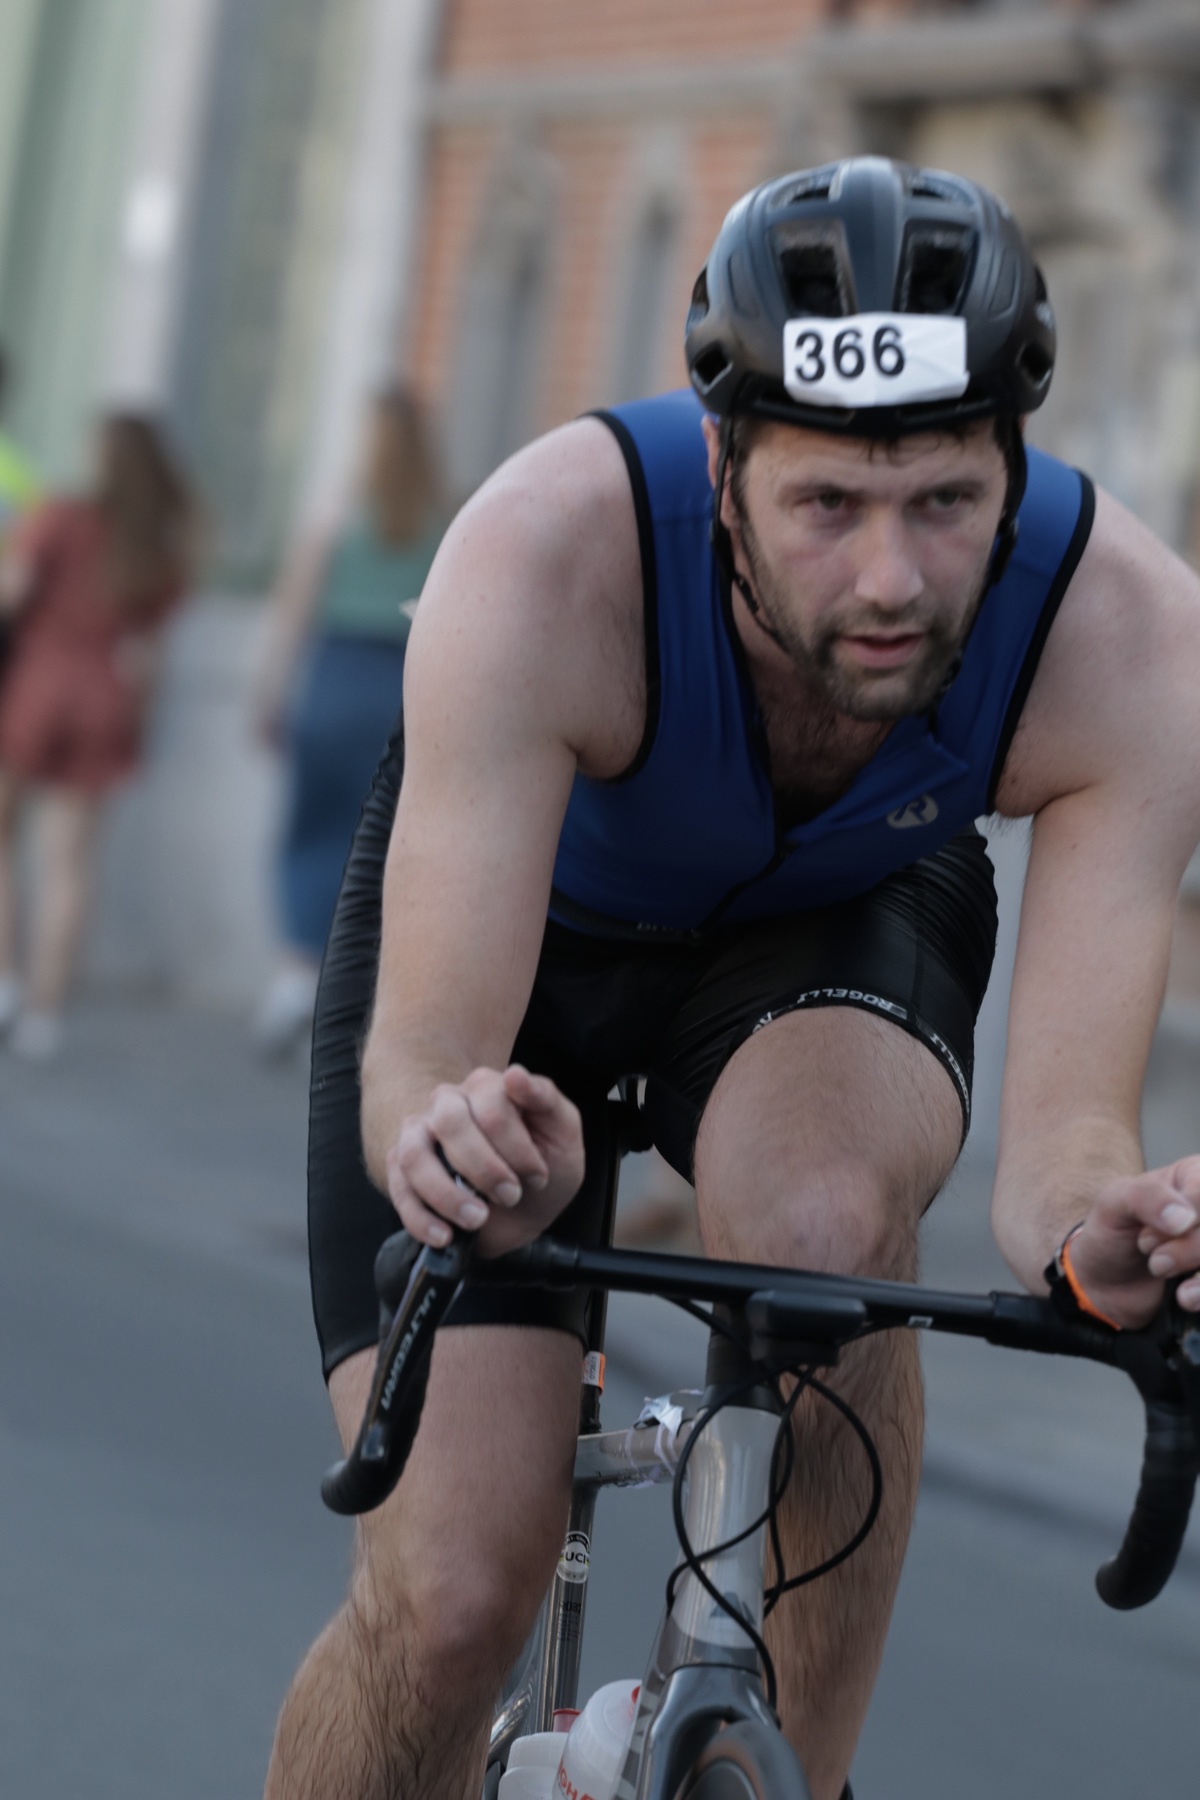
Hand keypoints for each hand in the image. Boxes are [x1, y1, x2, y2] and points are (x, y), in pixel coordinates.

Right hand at [385, 1064, 584, 1257]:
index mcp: (488, 1086)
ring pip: (415, 1154)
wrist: (523, 1210)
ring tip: (478, 1218)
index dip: (517, 1147)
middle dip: (485, 1168)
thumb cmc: (544, 1165)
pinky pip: (399, 1188)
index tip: (538, 1176)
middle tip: (511, 1196)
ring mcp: (419, 1133)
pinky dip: (420, 1218)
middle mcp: (449, 1102)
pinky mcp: (401, 1168)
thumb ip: (546, 1100)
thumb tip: (515, 1075)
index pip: (492, 1102)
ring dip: (447, 1194)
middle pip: (450, 1122)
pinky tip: (445, 1234)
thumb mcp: (563, 1134)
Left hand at [1064, 1157, 1199, 1327]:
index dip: (1184, 1216)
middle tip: (1154, 1258)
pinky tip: (1185, 1297)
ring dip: (1199, 1269)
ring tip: (1162, 1274)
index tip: (1146, 1237)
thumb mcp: (1114, 1202)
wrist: (1107, 1285)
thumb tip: (1185, 1219)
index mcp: (1195, 1176)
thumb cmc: (1112, 1233)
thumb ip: (1146, 1197)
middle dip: (1189, 1247)